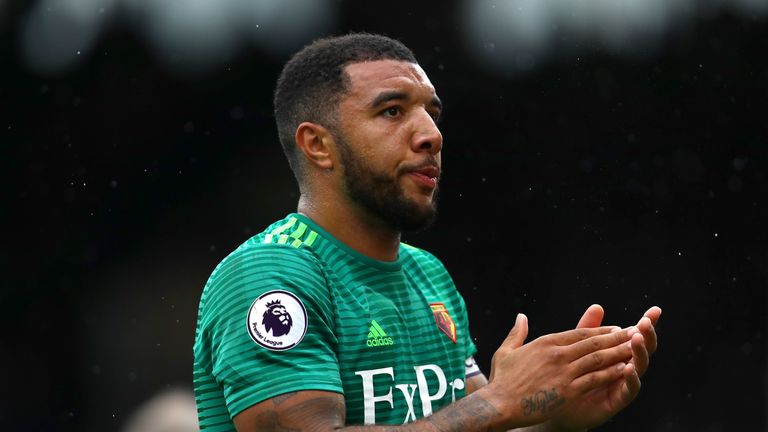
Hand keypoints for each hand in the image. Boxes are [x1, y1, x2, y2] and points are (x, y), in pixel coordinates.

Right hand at [483, 313, 633, 429]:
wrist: (500, 404)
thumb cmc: (502, 380)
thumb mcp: (506, 351)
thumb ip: (517, 333)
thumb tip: (521, 316)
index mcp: (545, 342)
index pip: (579, 333)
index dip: (600, 331)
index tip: (615, 329)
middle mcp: (557, 353)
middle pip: (593, 343)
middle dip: (616, 337)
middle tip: (634, 333)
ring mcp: (564, 372)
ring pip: (598, 359)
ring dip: (619, 352)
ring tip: (634, 349)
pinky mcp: (568, 390)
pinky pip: (595, 379)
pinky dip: (611, 373)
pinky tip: (624, 370)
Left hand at [546, 304, 661, 430]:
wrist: (560, 402)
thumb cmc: (573, 373)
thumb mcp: (579, 349)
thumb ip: (588, 330)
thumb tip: (597, 306)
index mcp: (619, 351)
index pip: (636, 335)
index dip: (647, 323)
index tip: (655, 310)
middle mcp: (625, 365)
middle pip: (642, 349)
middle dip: (646, 335)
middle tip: (645, 323)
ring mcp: (624, 382)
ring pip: (639, 366)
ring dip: (639, 352)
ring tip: (637, 339)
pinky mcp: (618, 399)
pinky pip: (629, 389)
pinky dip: (631, 379)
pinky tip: (629, 368)